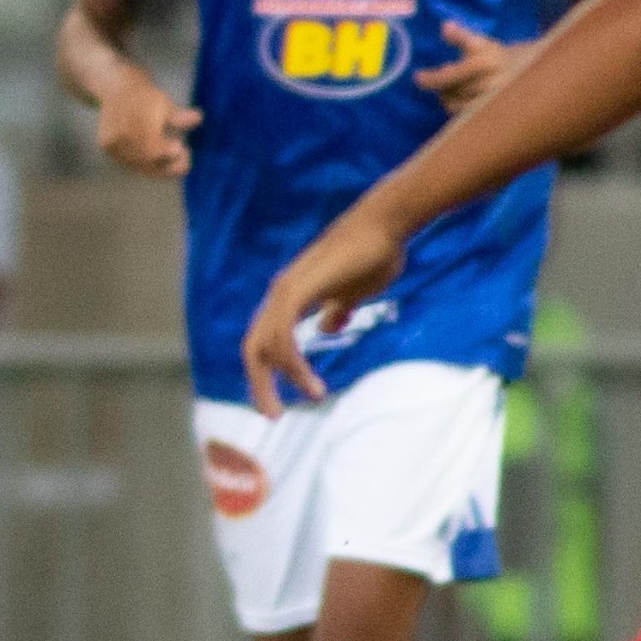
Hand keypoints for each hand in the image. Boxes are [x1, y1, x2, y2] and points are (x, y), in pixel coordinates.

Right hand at [94, 71, 200, 176]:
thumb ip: (179, 116)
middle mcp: (120, 137)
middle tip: (184, 161)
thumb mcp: (164, 103)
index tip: (183, 149)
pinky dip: (145, 165)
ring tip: (171, 160)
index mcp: (134, 124)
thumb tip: (198, 118)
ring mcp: (112, 145)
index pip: (153, 149)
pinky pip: (129, 164)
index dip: (169, 154)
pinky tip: (156, 162)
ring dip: (157, 168)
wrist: (116, 88)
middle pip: (146, 161)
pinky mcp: (108, 149)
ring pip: (138, 165)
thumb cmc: (144, 96)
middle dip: (167, 165)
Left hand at [242, 209, 406, 412]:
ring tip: (309, 399)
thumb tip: (328, 326)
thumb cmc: (375, 254)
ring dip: (279, 380)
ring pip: (264, 346)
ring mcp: (285, 291)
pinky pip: (283, 338)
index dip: (267, 370)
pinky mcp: (297, 291)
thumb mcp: (353, 292)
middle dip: (259, 384)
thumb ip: (337, 309)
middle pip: (254, 347)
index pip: (264, 339)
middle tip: (272, 415)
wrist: (386, 225)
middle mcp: (280, 293)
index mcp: (289, 296)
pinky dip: (292, 365)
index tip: (281, 398)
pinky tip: (311, 383)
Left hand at [416, 23, 530, 113]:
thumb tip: (444, 26)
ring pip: (457, 106)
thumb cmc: (502, 57)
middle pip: (450, 92)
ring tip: (451, 90)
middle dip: (442, 86)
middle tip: (443, 78)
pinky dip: (459, 109)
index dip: (431, 79)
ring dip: (448, 99)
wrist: (537, 75)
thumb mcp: (483, 44)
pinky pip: (467, 117)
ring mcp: (491, 102)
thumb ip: (462, 37)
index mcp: (484, 63)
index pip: (449, 76)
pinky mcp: (494, 115)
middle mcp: (488, 84)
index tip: (417, 77)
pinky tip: (461, 101)